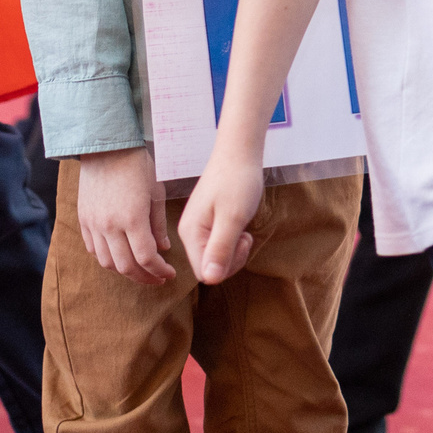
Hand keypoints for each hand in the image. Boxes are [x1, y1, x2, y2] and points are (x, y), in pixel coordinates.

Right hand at [76, 147, 176, 283]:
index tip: (169, 273)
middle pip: (126, 267)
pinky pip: (92, 249)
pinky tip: (120, 254)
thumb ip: (158, 224)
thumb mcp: (155, 192)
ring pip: (107, 263)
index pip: (146, 258)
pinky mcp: (84, 219)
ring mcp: (94, 224)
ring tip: (139, 269)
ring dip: (125, 271)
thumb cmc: (136, 165)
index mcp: (132, 218)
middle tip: (157, 277)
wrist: (106, 146)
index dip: (160, 271)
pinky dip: (107, 258)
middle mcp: (110, 225)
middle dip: (145, 277)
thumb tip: (163, 248)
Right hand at [177, 147, 265, 284]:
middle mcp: (189, 232)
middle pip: (208, 267)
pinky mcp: (206, 221)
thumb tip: (210, 280)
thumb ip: (220, 249)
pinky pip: (217, 245)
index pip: (204, 273)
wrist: (239, 152)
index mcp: (190, 232)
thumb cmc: (237, 182)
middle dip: (231, 259)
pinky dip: (232, 240)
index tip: (241, 242)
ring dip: (233, 250)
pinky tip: (238, 224)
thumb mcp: (232, 218)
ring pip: (214, 257)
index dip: (226, 267)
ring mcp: (197, 226)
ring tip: (242, 228)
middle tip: (244, 236)